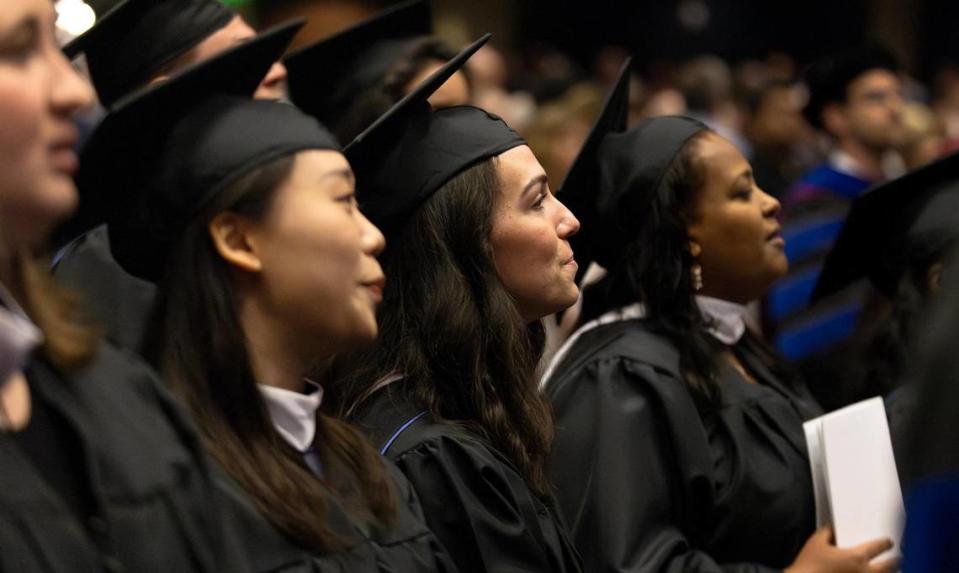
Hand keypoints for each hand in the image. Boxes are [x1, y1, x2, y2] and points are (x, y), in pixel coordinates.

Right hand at [785, 527, 899, 572]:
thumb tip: (833, 529)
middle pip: (889, 566)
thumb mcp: (816, 542)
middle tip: (899, 558)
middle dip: (896, 561)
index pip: (878, 547)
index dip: (886, 543)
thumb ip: (827, 533)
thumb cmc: (809, 565)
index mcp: (856, 557)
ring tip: (892, 570)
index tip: (889, 542)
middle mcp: (864, 572)